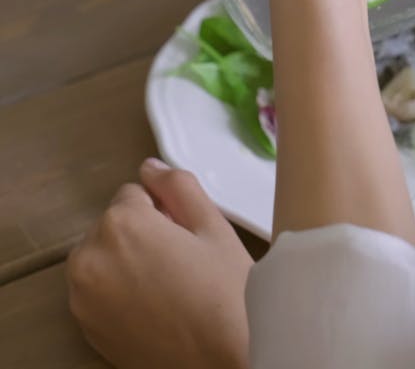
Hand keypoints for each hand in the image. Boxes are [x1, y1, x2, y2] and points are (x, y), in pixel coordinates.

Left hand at [67, 160, 251, 368]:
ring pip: (105, 255)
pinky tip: (153, 305)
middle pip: (116, 223)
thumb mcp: (212, 226)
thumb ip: (177, 186)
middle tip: (180, 262)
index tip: (184, 237)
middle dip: (142, 233)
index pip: (135, 193)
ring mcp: (83, 297)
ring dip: (127, 260)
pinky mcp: (85, 327)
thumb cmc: (227, 296)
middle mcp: (91, 257)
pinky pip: (98, 288)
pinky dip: (117, 290)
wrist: (228, 363)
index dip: (164, 211)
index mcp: (121, 224)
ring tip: (168, 285)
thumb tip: (150, 168)